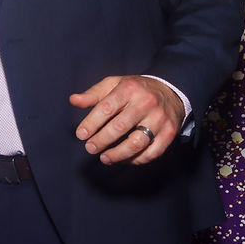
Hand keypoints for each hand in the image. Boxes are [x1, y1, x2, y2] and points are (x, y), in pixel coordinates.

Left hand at [70, 75, 184, 164]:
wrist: (171, 91)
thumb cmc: (135, 89)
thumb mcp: (114, 84)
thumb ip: (93, 94)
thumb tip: (73, 100)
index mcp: (129, 89)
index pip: (106, 108)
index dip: (91, 123)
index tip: (81, 135)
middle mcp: (146, 103)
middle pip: (119, 127)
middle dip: (101, 140)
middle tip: (90, 148)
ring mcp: (159, 119)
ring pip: (136, 143)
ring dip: (117, 154)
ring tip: (104, 158)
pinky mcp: (169, 133)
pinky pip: (152, 152)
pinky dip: (136, 159)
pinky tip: (123, 159)